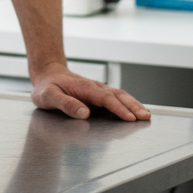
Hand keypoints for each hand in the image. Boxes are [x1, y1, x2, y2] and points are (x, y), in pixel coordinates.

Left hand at [29, 62, 150, 121]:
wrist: (47, 73)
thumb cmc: (47, 87)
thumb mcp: (49, 96)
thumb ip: (66, 104)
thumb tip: (85, 113)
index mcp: (84, 88)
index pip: (105, 98)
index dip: (118, 108)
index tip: (130, 118)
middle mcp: (94, 87)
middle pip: (117, 95)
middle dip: (132, 106)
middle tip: (146, 116)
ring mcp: (98, 90)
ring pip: (120, 95)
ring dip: (133, 104)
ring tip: (146, 114)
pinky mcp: (98, 94)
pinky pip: (116, 97)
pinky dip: (129, 103)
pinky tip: (136, 110)